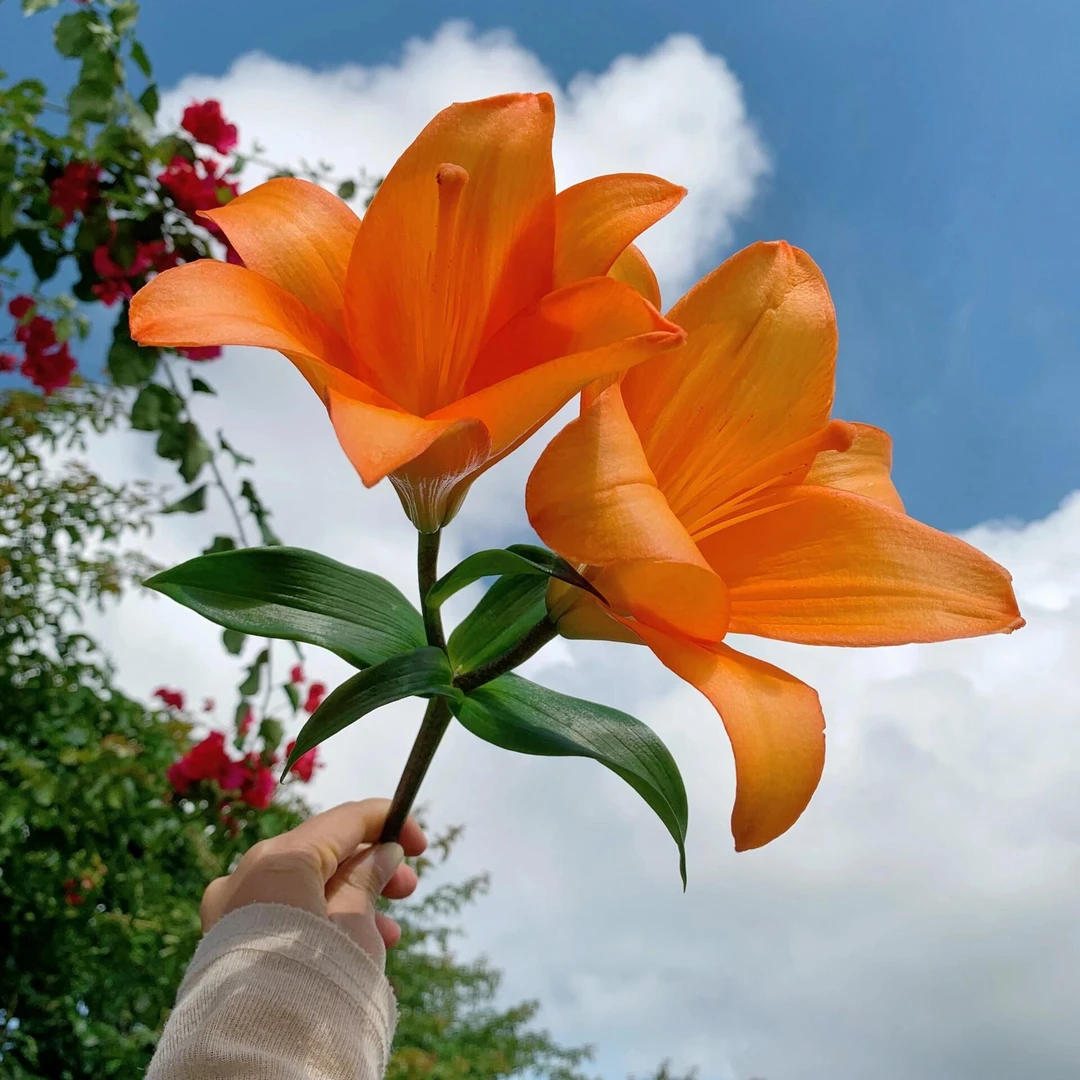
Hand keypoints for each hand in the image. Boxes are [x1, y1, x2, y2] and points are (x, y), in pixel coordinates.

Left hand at [199, 799, 426, 965]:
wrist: (258, 1057)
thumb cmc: (316, 980)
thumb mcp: (355, 924)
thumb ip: (369, 878)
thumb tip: (382, 854)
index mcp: (279, 858)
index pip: (345, 820)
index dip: (390, 822)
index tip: (420, 845)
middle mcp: (245, 874)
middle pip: (322, 853)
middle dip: (371, 868)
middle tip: (408, 889)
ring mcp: (229, 909)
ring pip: (302, 887)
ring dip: (350, 900)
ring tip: (389, 933)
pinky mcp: (225, 941)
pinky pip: (281, 915)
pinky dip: (319, 920)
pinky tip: (354, 948)